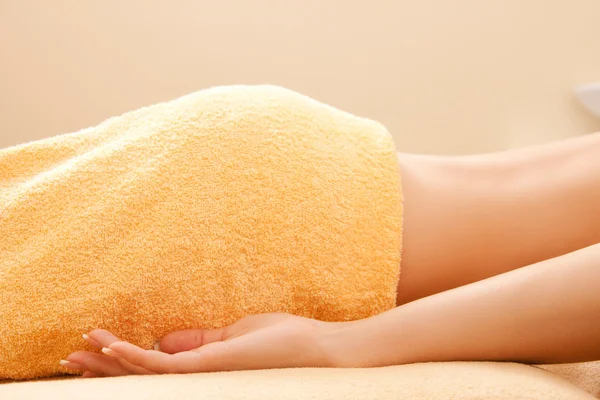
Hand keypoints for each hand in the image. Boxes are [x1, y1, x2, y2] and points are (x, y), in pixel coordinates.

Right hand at [61, 313, 351, 376]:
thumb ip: (200, 341)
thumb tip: (167, 339)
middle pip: (141, 377)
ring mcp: (203, 378)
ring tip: (76, 356)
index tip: (99, 350)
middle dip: (104, 370)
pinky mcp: (210, 369)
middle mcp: (198, 381)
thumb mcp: (236, 335)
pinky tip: (112, 347)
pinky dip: (135, 357)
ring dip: (109, 364)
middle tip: (70, 360)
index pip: (155, 370)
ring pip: (144, 375)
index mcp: (204, 372)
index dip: (124, 362)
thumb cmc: (285, 343)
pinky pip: (164, 366)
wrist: (319, 351)